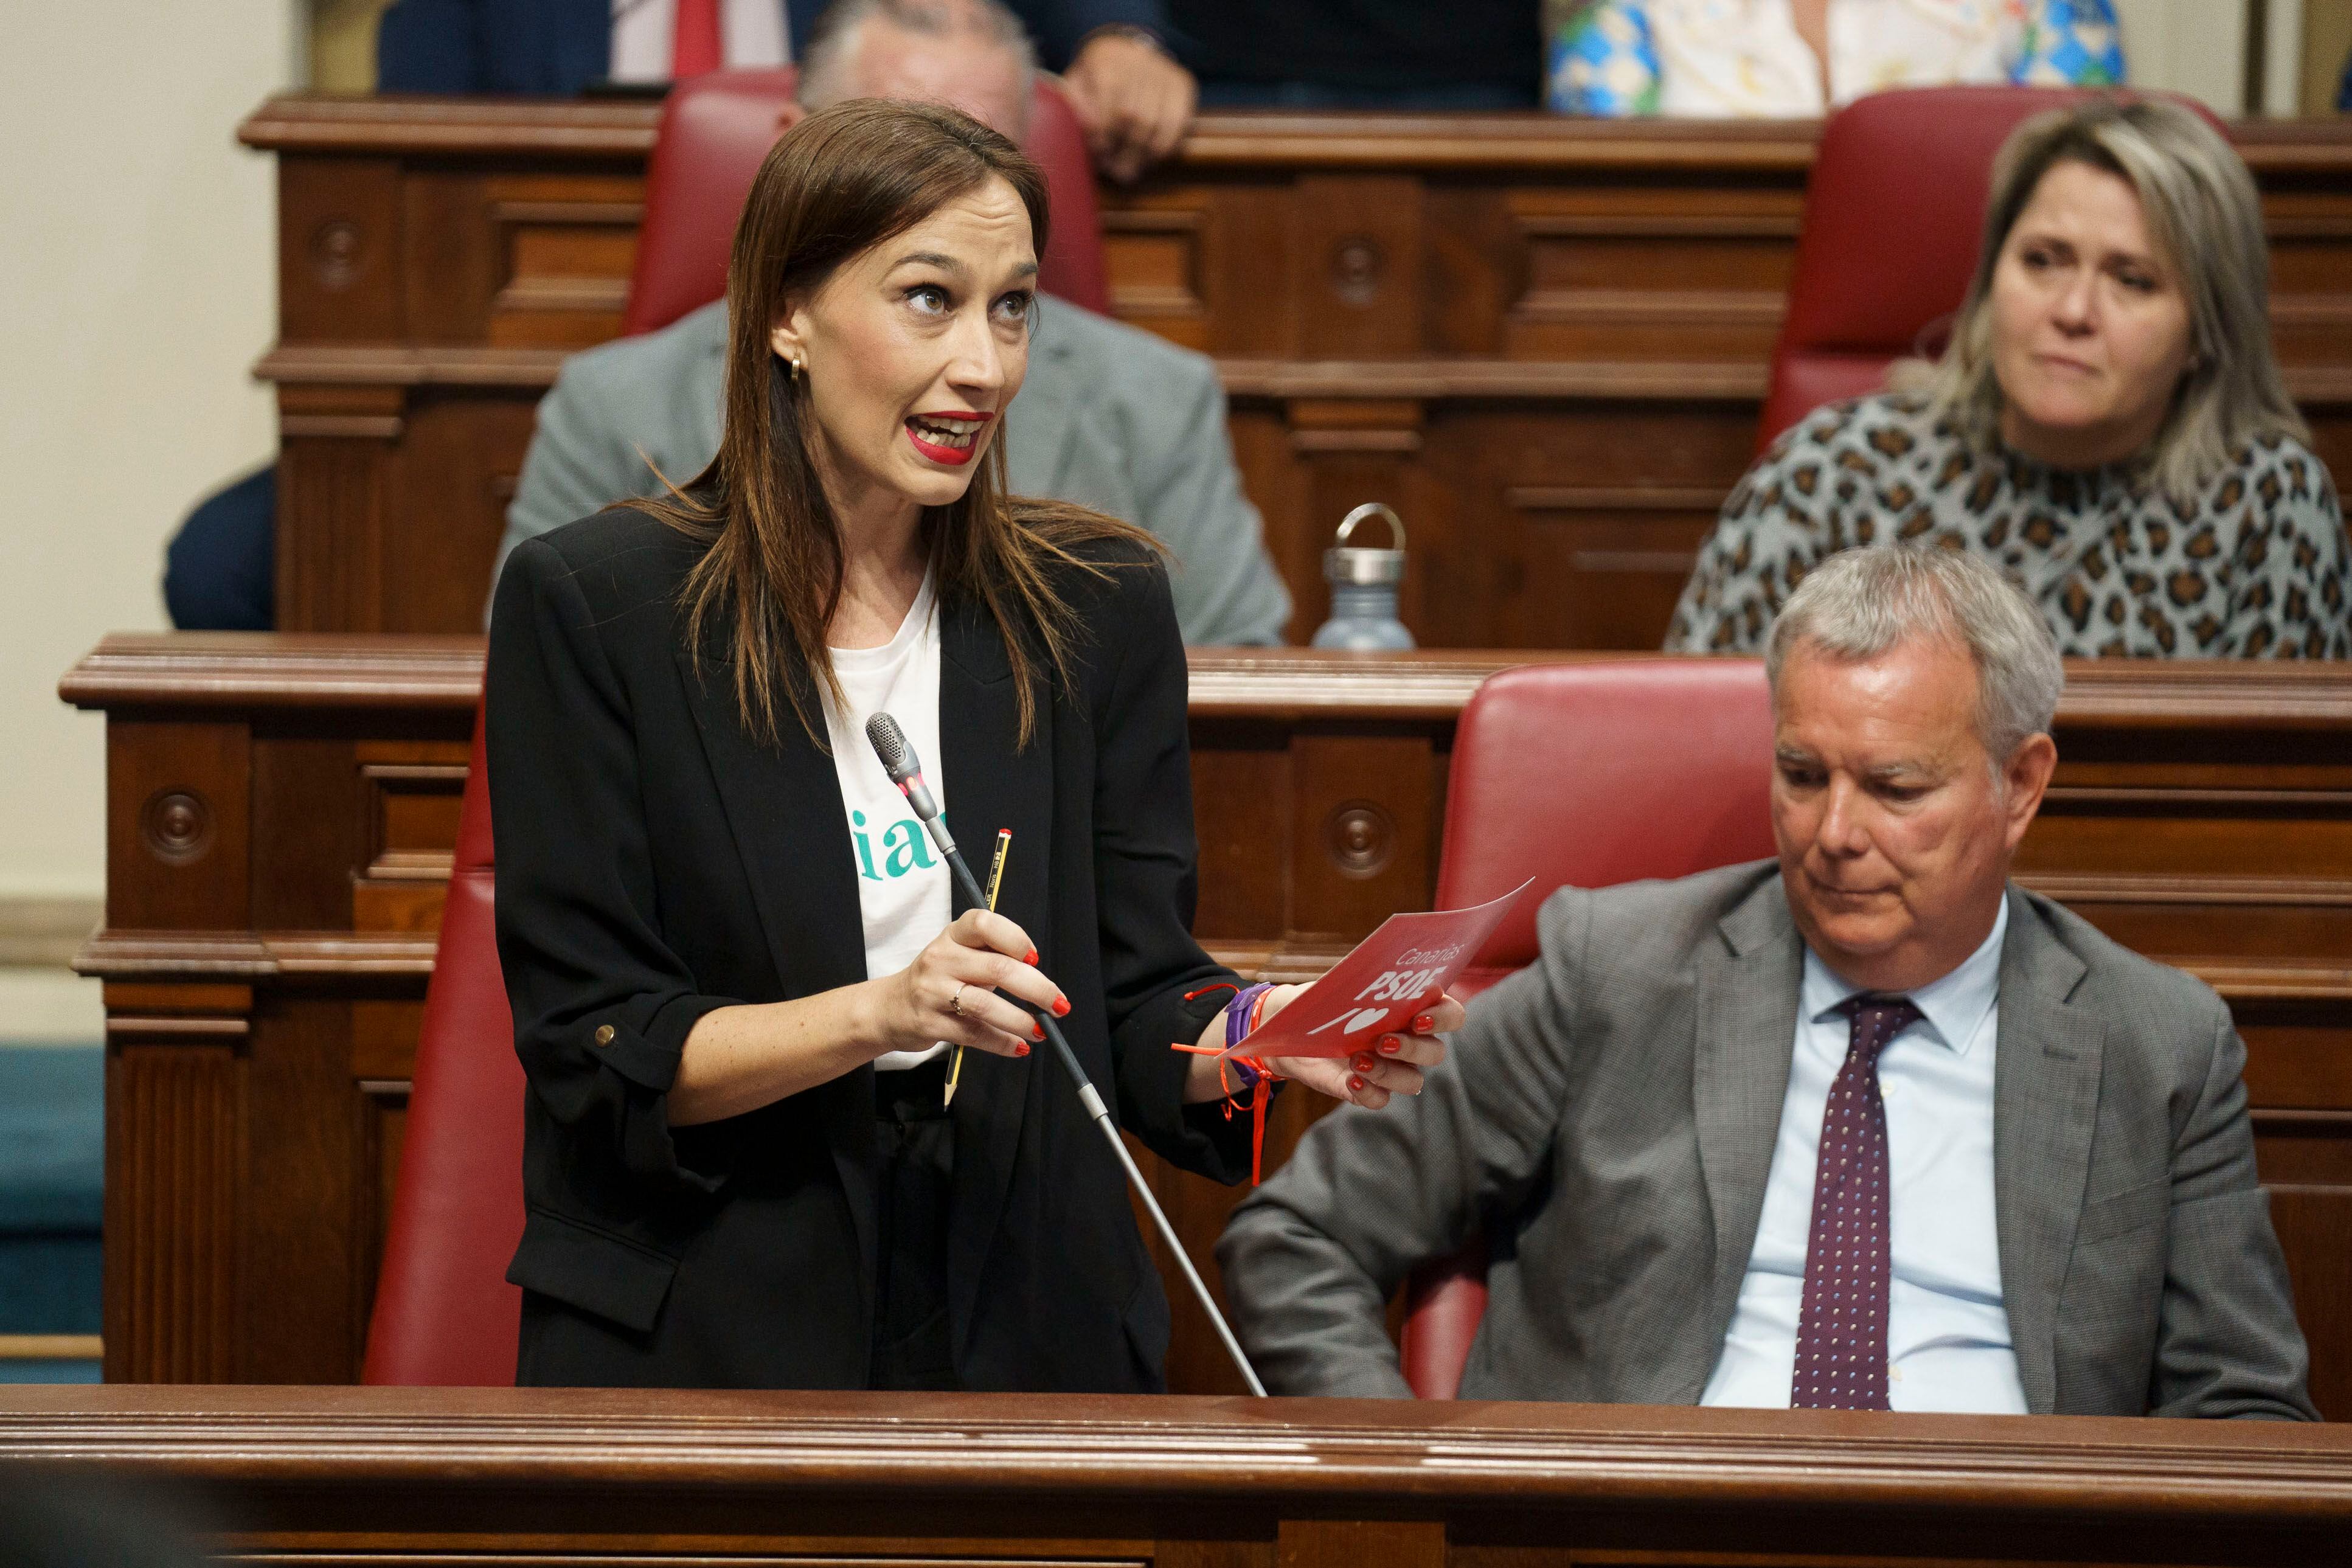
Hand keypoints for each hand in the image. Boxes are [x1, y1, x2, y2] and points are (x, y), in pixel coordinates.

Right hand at [872, 909, 1064, 1062]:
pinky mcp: (930, 1023)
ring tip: (1040, 1030)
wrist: (888, 1008)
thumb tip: (1042, 982)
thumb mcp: (959, 955)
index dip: (1015, 938)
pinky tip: (1017, 1046)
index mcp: (953, 935)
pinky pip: (973, 1033)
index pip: (984, 923)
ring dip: (1020, 1020)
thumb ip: (994, 958)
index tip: (1035, 959)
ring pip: (985, 1004)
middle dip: (1036, 988)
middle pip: (997, 968)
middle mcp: (941, 958)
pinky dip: (1001, 1042)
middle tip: (1059, 1003)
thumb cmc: (937, 979)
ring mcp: (932, 992)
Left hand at [1059, 32, 1195, 182]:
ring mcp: (1164, 71)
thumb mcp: (1076, 85)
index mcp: (1106, 57)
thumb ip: (1075, 105)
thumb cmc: (1095, 78)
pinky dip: (1164, 147)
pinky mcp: (1183, 83)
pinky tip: (1149, 160)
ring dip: (1141, 155)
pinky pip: (1177, 124)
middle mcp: (1139, 59)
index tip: (1098, 152)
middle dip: (1122, 149)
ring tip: (1128, 172)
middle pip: (1134, 114)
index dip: (1103, 130)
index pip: (1109, 96)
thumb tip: (1089, 129)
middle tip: (1114, 170)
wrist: (1125, 54)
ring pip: (1156, 123)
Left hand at [1264, 990, 1462, 1110]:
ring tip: (1358, 1060)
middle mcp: (1409, 1042)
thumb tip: (1369, 980)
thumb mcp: (1338, 987)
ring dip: (1389, 1073)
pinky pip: (1380, 1099)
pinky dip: (1369, 1092)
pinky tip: (1351, 1079)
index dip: (1444, 1018)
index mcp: (1412, 1010)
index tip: (1419, 1018)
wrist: (1290, 1029)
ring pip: (1413, 1081)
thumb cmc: (1325, 1001)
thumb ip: (1359, 983)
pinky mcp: (1366, 1089)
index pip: (1451, 1015)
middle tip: (1384, 1041)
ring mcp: (1390, 1069)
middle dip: (1414, 1048)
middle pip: (1436, 1052)